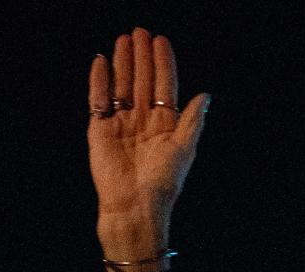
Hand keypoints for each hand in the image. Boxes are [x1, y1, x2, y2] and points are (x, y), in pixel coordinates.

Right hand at [88, 28, 208, 257]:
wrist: (134, 206)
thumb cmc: (162, 183)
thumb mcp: (184, 150)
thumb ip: (193, 121)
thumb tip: (206, 96)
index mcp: (165, 125)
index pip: (164, 87)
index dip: (163, 64)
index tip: (160, 41)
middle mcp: (142, 121)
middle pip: (142, 81)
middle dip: (141, 57)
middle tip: (140, 32)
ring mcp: (120, 124)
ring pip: (121, 86)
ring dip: (123, 63)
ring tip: (123, 40)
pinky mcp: (100, 131)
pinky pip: (99, 100)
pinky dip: (98, 80)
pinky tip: (101, 61)